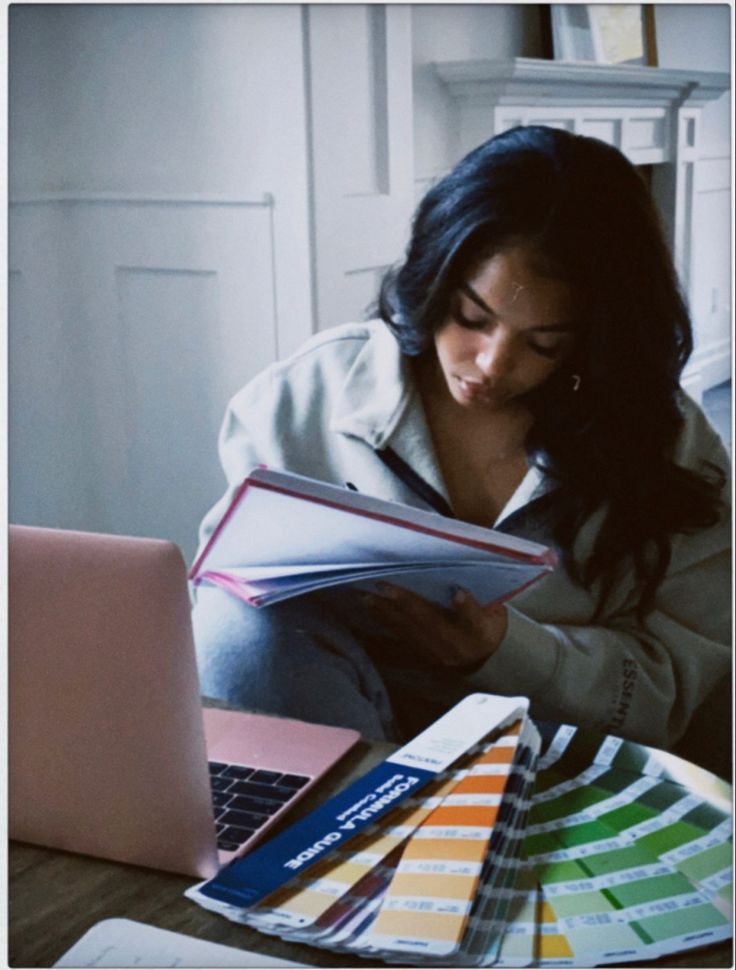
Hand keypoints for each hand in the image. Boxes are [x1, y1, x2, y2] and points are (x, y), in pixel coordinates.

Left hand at [362, 583, 507, 669]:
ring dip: (387, 610)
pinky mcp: (420, 652)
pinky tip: (370, 605)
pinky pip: (400, 634)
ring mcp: (435, 651)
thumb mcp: (494, 615)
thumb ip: (478, 604)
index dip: (466, 606)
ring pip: (409, 628)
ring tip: (368, 594)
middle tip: (387, 585)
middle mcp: (454, 644)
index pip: (473, 618)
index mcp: (478, 632)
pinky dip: (383, 618)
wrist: (482, 661)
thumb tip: (458, 591)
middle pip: (431, 622)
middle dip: (408, 603)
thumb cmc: (487, 626)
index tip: (458, 592)